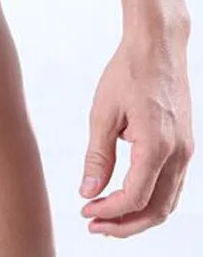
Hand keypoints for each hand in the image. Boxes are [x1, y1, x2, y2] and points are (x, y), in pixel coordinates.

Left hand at [79, 34, 193, 236]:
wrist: (157, 47)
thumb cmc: (127, 73)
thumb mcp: (102, 113)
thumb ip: (97, 156)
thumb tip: (88, 192)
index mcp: (157, 147)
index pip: (134, 197)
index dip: (109, 212)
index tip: (85, 211)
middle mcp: (178, 154)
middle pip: (157, 210)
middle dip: (125, 225)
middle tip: (94, 226)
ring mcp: (186, 151)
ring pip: (167, 201)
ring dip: (138, 215)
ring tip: (107, 216)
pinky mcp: (185, 145)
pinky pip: (172, 184)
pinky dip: (150, 198)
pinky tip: (125, 195)